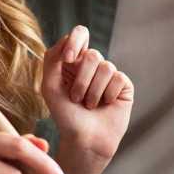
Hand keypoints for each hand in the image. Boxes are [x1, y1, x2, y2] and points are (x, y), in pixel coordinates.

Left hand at [42, 25, 133, 173]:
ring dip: (93, 91)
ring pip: (105, 67)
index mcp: (74, 60)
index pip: (80, 34)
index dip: (76, 42)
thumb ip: (52, 59)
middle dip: (81, 80)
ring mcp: (109, 74)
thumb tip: (67, 39)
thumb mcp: (50, 86)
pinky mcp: (123, 85)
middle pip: (92, 54)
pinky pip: (118, 78)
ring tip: (89, 105)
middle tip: (76, 98)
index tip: (69, 59)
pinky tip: (105, 105)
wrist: (84, 140)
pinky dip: (108, 95)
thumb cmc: (65, 115)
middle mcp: (92, 65)